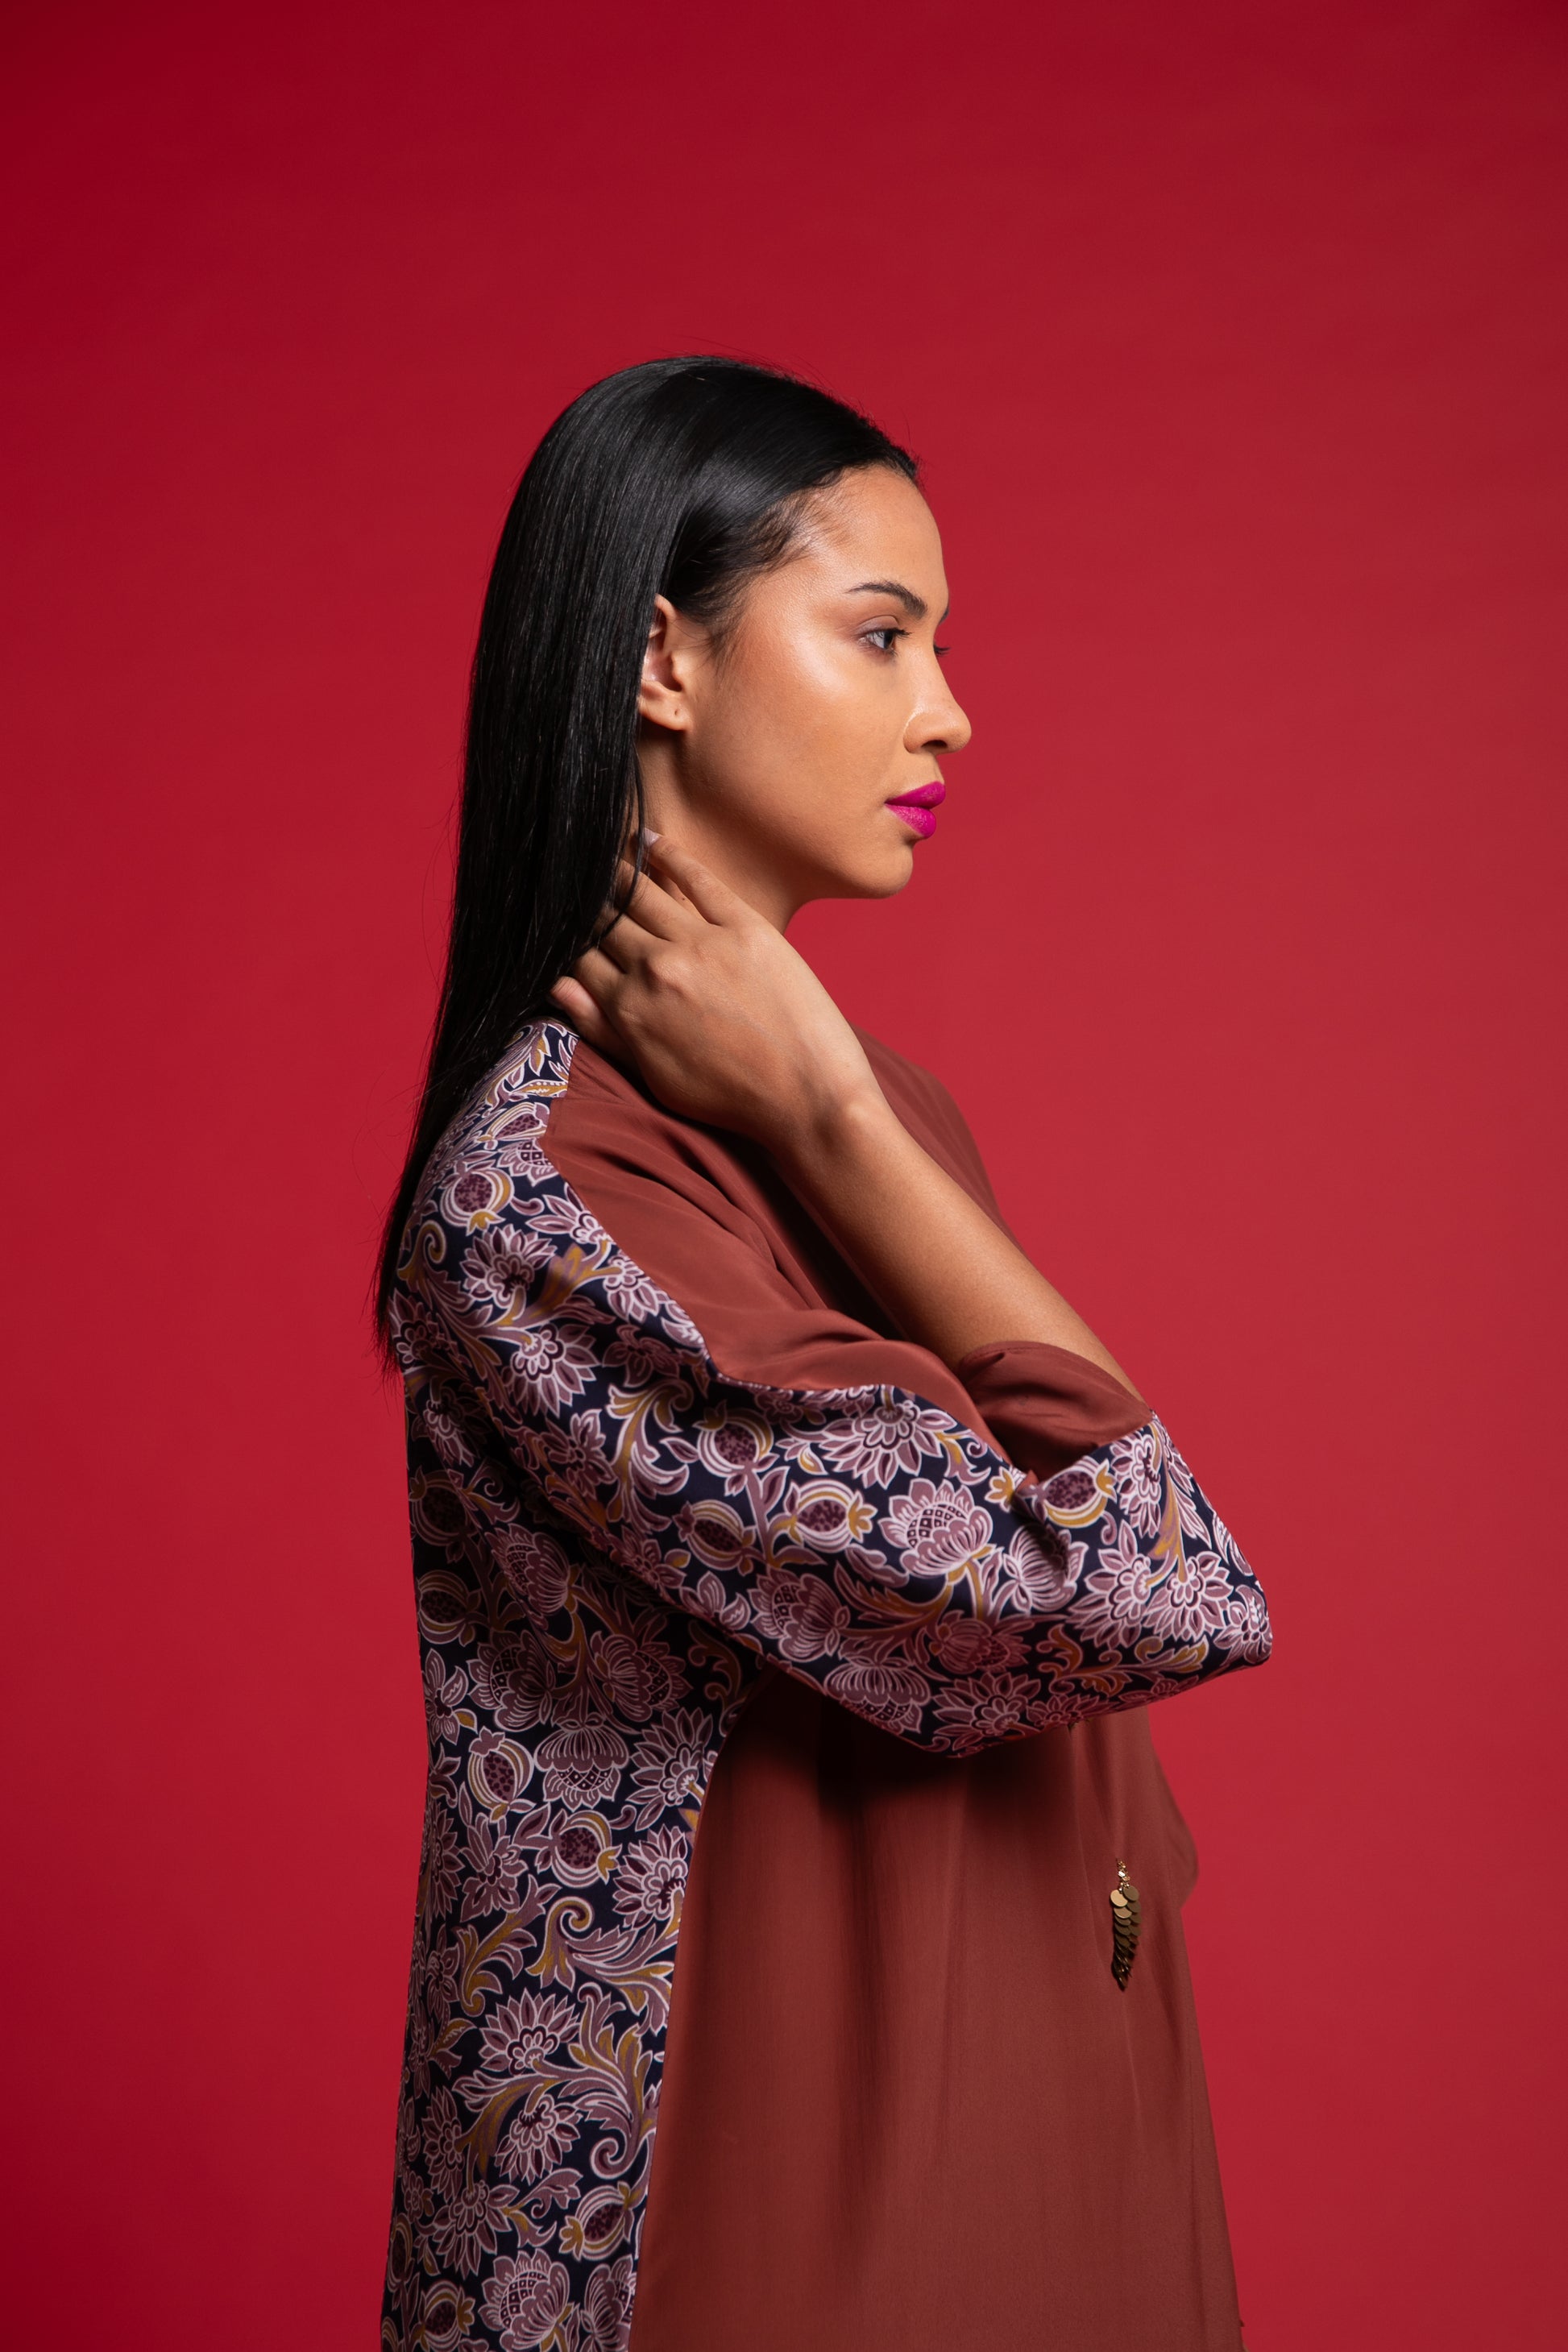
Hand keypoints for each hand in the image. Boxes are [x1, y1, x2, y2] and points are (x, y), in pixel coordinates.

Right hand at [548, 836, 884, 1152]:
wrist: (809, 1098)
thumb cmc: (731, 1098)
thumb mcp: (655, 1076)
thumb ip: (604, 1030)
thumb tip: (559, 986)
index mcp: (630, 1008)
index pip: (581, 958)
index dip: (569, 940)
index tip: (566, 924)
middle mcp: (657, 968)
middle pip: (605, 921)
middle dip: (588, 905)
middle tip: (580, 884)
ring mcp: (702, 943)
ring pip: (641, 893)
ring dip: (617, 873)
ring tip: (606, 858)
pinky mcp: (746, 928)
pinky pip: (698, 879)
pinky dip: (669, 856)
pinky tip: (650, 841)